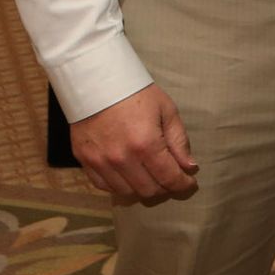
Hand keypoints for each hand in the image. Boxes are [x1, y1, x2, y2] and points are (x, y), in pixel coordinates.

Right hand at [70, 84, 198, 202]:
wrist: (96, 82)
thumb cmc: (137, 94)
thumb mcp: (167, 111)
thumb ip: (179, 141)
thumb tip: (189, 167)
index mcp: (146, 144)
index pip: (168, 178)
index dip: (183, 184)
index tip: (190, 183)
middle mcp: (122, 158)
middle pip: (148, 190)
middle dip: (165, 188)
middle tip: (172, 180)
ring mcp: (100, 162)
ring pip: (126, 192)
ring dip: (143, 190)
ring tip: (152, 179)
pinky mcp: (84, 161)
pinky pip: (104, 186)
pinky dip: (120, 186)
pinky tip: (130, 177)